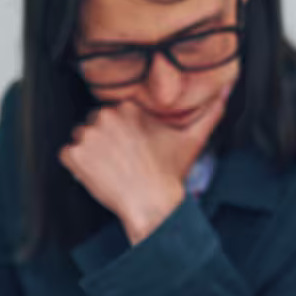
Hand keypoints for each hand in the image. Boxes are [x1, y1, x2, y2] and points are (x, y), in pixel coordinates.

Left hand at [59, 85, 229, 242]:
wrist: (152, 204)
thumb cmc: (169, 174)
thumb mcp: (192, 139)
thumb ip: (211, 112)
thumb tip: (228, 90)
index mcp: (127, 107)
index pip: (113, 112)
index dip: (121, 132)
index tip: (131, 148)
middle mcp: (104, 116)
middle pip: (94, 124)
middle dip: (104, 140)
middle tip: (121, 161)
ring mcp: (87, 136)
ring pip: (81, 139)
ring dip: (89, 153)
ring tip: (110, 169)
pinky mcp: (74, 156)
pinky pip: (66, 155)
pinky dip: (76, 166)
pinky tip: (96, 176)